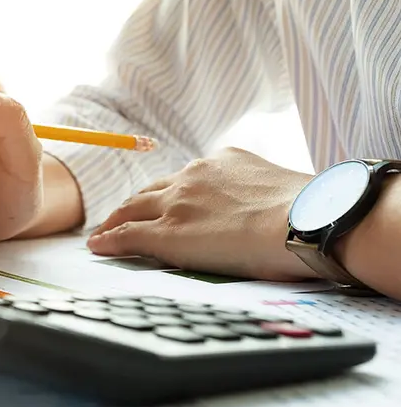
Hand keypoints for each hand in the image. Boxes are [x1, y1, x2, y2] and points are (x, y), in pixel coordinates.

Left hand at [87, 147, 314, 280]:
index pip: (185, 178)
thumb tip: (265, 211)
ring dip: (116, 220)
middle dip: (134, 203)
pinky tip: (99, 246)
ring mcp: (177, 203)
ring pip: (133, 209)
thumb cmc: (308, 212)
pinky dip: (110, 240)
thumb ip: (257, 193)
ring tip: (103, 231)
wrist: (306, 220)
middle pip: (151, 190)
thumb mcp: (278, 187)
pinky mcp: (167, 233)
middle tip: (121, 215)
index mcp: (223, 161)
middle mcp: (193, 176)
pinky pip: (127, 235)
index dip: (168, 192)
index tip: (161, 201)